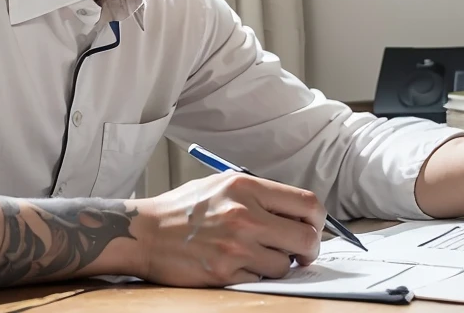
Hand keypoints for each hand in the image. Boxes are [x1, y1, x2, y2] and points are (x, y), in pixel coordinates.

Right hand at [131, 171, 325, 285]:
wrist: (144, 232)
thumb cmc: (183, 209)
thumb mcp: (223, 184)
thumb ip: (260, 194)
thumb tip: (298, 212)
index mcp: (247, 188)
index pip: (308, 204)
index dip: (319, 221)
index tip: (313, 228)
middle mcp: (245, 215)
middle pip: (306, 238)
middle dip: (309, 249)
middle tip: (300, 252)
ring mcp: (236, 247)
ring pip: (285, 265)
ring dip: (278, 265)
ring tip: (258, 256)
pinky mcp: (225, 273)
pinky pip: (260, 280)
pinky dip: (255, 276)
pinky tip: (237, 265)